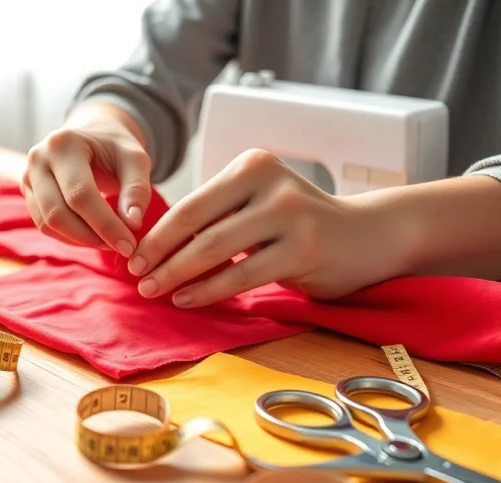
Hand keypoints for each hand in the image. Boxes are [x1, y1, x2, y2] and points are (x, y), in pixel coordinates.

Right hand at [22, 102, 152, 255]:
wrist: (94, 135)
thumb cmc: (116, 147)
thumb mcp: (135, 159)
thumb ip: (137, 189)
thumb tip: (132, 223)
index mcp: (63, 144)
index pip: (80, 195)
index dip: (105, 225)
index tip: (129, 245)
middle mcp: (38, 159)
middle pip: (58, 213)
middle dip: (91, 237)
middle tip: (121, 247)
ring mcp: (28, 177)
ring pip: (48, 224)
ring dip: (81, 240)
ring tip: (109, 241)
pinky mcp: (29, 193)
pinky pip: (44, 225)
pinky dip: (70, 237)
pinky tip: (93, 236)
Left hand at [126, 149, 411, 305]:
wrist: (369, 236)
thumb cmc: (302, 224)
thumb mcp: (259, 205)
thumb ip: (218, 217)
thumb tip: (156, 247)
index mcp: (252, 165)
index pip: (192, 203)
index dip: (156, 234)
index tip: (131, 257)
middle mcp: (270, 183)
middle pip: (198, 224)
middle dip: (160, 254)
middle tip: (136, 278)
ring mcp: (289, 214)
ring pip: (216, 249)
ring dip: (178, 274)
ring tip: (154, 291)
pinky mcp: (303, 249)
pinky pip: (243, 275)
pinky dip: (209, 290)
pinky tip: (187, 299)